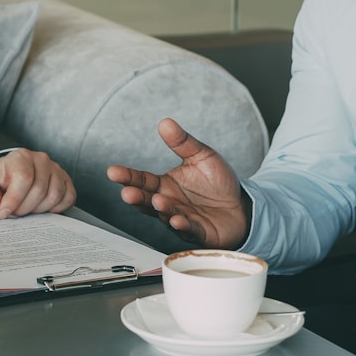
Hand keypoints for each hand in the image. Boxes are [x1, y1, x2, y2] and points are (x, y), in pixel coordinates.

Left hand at [0, 149, 75, 218]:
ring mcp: (56, 169)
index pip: (24, 178)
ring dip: (39, 210)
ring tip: (27, 208)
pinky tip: (43, 207)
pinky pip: (68, 198)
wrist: (14, 173)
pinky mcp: (66, 180)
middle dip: (24, 208)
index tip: (4, 212)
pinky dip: (56, 208)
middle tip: (15, 212)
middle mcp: (41, 159)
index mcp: (21, 157)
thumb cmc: (1, 179)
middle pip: (39, 190)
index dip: (14, 199)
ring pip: (54, 195)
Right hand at [106, 118, 247, 246]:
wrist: (243, 205)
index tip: (113, 171)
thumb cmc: (218, 182)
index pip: (142, 180)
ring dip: (161, 210)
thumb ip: (183, 142)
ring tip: (158, 201)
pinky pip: (189, 230)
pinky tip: (177, 220)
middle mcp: (169, 203)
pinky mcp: (199, 233)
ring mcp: (182, 219)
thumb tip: (165, 122)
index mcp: (165, 185)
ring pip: (166, 216)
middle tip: (127, 193)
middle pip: (147, 201)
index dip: (128, 176)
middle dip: (136, 198)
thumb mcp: (202, 156)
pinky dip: (182, 226)